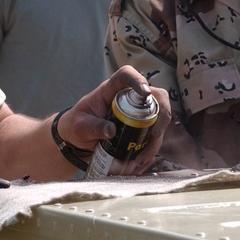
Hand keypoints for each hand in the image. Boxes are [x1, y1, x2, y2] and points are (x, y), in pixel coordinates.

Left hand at [57, 66, 171, 174]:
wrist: (78, 140)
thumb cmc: (77, 125)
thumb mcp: (80, 126)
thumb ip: (93, 127)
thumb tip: (111, 131)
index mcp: (111, 90)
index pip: (127, 75)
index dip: (138, 80)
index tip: (145, 93)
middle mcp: (129, 98)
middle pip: (155, 97)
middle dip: (161, 115)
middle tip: (155, 134)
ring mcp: (138, 113)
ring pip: (158, 120)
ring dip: (155, 141)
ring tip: (141, 160)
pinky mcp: (141, 129)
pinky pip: (153, 138)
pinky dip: (150, 151)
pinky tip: (140, 164)